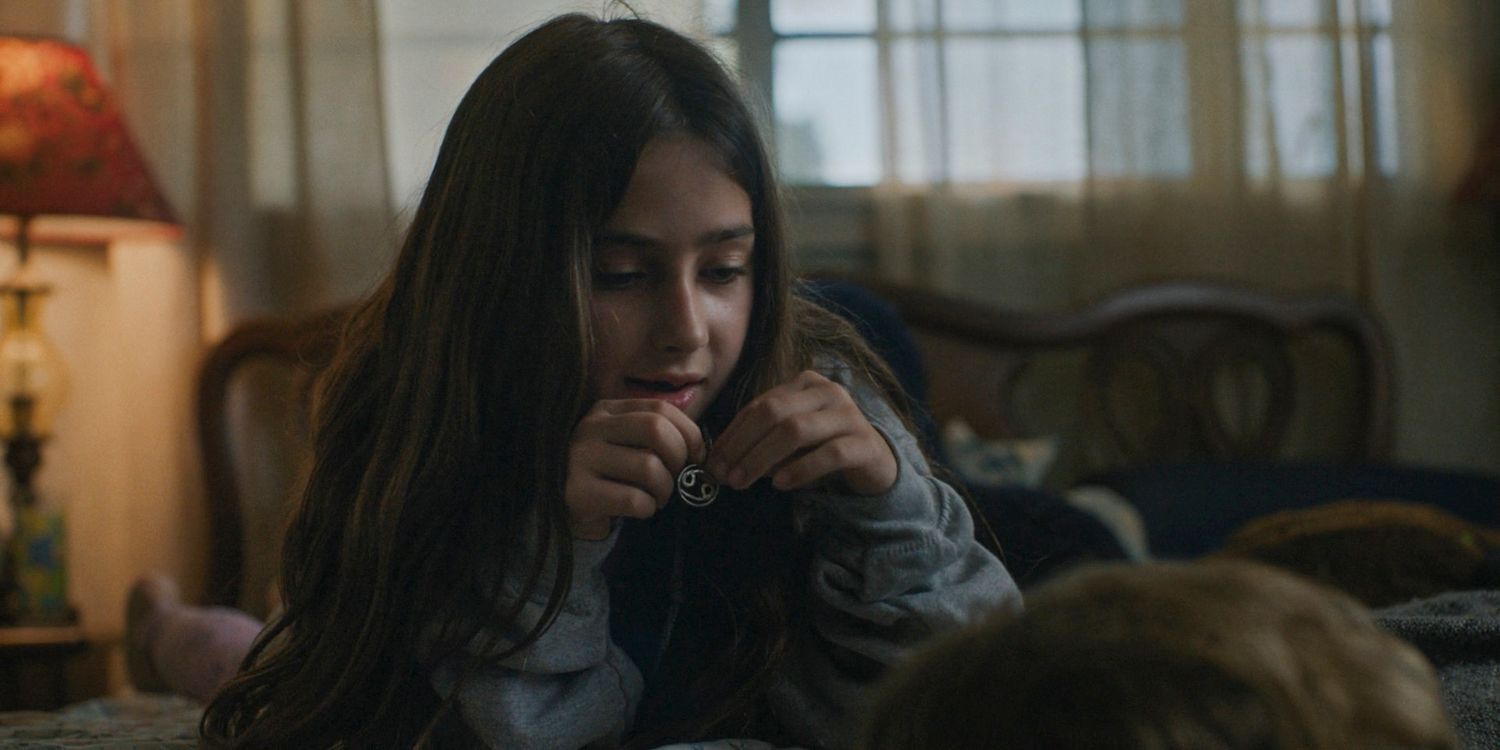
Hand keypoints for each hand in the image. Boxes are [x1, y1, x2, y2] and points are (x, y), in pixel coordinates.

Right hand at [565, 399, 705, 539]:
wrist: (564, 508)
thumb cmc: (608, 476)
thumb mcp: (627, 444)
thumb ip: (656, 436)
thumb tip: (699, 449)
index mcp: (606, 411)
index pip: (660, 409)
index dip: (689, 433)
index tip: (696, 455)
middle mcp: (590, 428)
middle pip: (656, 430)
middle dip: (678, 458)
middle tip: (674, 477)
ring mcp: (580, 458)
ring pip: (649, 467)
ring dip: (665, 489)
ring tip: (657, 497)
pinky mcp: (577, 492)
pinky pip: (633, 499)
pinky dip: (648, 508)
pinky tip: (640, 508)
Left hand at [708, 370, 896, 495]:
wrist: (875, 461)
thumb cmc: (823, 447)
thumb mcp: (789, 439)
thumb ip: (761, 439)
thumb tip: (723, 460)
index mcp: (805, 383)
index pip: (759, 405)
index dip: (733, 434)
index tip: (713, 462)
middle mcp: (828, 391)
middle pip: (774, 413)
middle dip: (743, 445)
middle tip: (725, 475)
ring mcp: (849, 415)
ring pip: (796, 430)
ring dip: (763, 458)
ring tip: (744, 482)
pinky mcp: (865, 443)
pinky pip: (828, 454)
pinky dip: (800, 469)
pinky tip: (781, 484)